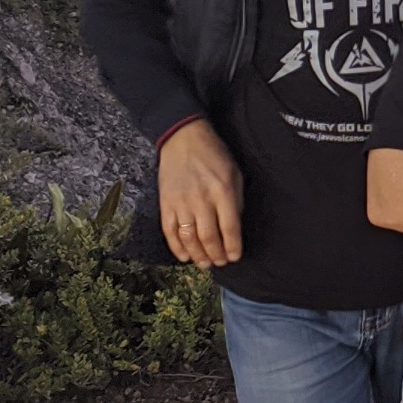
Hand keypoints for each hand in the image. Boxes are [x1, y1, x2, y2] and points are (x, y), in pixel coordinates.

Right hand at [157, 119, 244, 267]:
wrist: (183, 139)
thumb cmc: (214, 155)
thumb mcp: (234, 173)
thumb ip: (236, 200)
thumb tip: (234, 227)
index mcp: (222, 191)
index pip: (230, 228)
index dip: (233, 247)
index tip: (235, 257)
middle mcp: (202, 200)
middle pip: (209, 237)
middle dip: (217, 255)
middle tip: (221, 262)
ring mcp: (181, 203)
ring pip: (189, 238)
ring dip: (198, 255)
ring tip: (206, 263)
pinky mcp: (166, 204)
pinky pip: (170, 232)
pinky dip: (177, 248)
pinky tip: (185, 256)